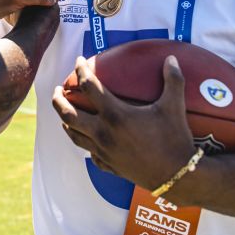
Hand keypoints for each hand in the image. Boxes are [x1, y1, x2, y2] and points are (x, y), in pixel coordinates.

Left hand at [52, 55, 196, 190]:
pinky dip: (84, 143)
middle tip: (58, 89)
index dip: (81, 70)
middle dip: (58, 99)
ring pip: (73, 135)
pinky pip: (89, 153)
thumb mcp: (174, 106)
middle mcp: (103, 132)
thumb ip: (173, 80)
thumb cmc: (175, 139)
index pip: (89, 86)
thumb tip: (172, 58)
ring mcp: (103, 151)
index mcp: (115, 114)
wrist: (176, 176)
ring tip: (64, 113)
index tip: (79, 61)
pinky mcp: (108, 165)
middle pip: (68, 113)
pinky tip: (87, 139)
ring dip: (65, 121)